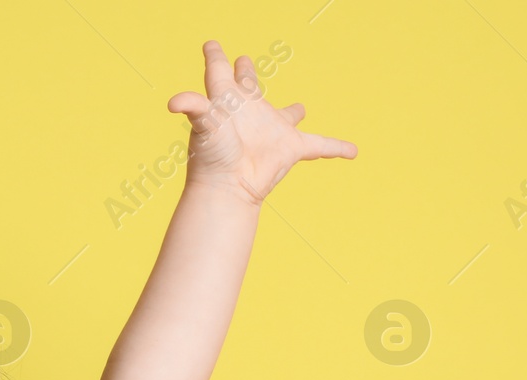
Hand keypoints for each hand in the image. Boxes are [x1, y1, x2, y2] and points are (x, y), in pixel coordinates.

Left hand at [167, 40, 355, 205]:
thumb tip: (174, 102)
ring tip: (300, 108)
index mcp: (228, 102)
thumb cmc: (212, 157)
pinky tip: (352, 151)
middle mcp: (249, 113)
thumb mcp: (204, 126)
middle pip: (249, 87)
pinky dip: (337, 148)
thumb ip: (194, 107)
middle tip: (244, 61)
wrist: (227, 188)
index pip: (220, 72)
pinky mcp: (290, 149)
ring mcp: (271, 131)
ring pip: (286, 116)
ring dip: (292, 113)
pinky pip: (321, 146)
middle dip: (247, 74)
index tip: (211, 45)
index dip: (217, 58)